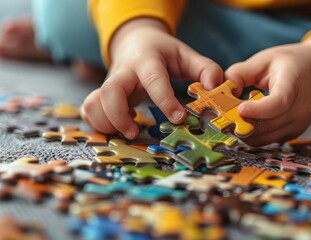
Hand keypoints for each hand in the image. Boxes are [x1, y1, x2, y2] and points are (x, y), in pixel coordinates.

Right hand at [81, 18, 222, 138]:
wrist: (135, 42)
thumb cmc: (163, 52)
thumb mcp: (187, 56)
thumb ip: (206, 70)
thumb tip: (215, 88)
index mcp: (147, 61)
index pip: (153, 79)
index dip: (165, 100)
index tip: (178, 118)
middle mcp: (124, 72)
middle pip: (110, 92)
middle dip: (120, 116)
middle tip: (137, 132)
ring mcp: (110, 84)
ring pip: (94, 104)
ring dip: (107, 123)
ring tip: (130, 131)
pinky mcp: (103, 95)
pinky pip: (90, 110)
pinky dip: (99, 124)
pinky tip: (121, 127)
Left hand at [225, 34, 310, 145]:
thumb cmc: (290, 63)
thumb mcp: (264, 59)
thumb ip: (240, 73)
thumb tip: (221, 90)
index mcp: (294, 83)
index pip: (279, 103)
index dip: (258, 110)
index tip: (240, 109)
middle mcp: (301, 108)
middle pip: (268, 125)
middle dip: (242, 123)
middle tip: (222, 119)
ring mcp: (299, 123)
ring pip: (267, 137)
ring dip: (246, 132)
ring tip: (230, 121)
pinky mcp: (294, 133)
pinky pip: (270, 139)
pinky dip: (254, 135)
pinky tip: (245, 123)